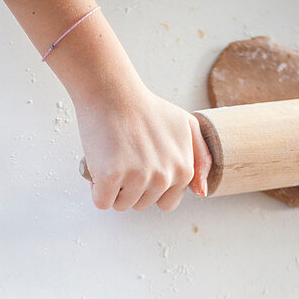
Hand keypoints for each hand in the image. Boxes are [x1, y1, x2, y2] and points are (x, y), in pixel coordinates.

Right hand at [76, 84, 210, 210]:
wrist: (113, 92)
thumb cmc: (146, 108)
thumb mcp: (187, 126)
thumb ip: (202, 159)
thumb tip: (201, 193)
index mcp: (183, 170)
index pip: (166, 203)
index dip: (150, 187)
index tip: (143, 165)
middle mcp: (163, 177)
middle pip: (142, 205)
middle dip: (131, 187)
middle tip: (126, 157)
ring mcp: (137, 177)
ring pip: (121, 205)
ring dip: (113, 189)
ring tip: (114, 159)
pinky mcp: (111, 176)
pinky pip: (102, 202)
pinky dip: (97, 189)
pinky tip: (101, 166)